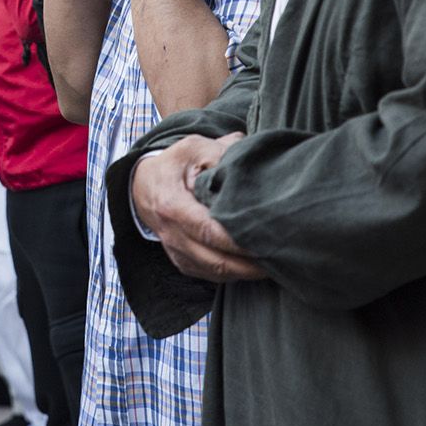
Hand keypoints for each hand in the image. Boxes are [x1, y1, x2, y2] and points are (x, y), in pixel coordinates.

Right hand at [131, 133, 265, 282]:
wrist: (143, 185)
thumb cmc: (175, 165)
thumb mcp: (195, 148)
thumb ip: (223, 152)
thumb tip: (253, 156)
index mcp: (172, 206)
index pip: (208, 231)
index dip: (238, 240)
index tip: (267, 239)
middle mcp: (172, 235)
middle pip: (216, 261)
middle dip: (250, 265)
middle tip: (281, 258)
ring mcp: (177, 253)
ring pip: (216, 273)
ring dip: (246, 273)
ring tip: (274, 264)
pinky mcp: (183, 262)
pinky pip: (211, 276)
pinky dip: (235, 274)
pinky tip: (255, 266)